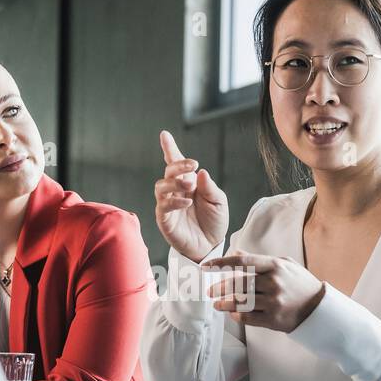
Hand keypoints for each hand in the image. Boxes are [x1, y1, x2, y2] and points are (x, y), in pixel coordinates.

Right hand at [154, 130, 228, 263]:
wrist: (211, 246)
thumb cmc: (214, 222)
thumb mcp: (219, 202)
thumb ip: (210, 187)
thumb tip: (201, 172)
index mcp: (188, 183)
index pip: (176, 163)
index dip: (169, 149)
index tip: (164, 135)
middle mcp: (176, 191)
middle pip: (168, 172)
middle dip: (178, 164)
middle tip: (192, 165)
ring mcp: (168, 204)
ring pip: (161, 186)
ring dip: (174, 183)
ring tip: (189, 185)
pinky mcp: (165, 219)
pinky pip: (163, 206)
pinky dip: (174, 201)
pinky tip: (187, 201)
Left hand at [202, 250, 326, 332]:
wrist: (319, 308)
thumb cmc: (299, 284)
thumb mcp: (284, 264)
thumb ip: (259, 259)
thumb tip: (237, 252)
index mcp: (275, 266)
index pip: (242, 261)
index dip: (221, 263)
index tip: (206, 266)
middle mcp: (273, 282)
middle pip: (238, 283)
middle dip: (220, 287)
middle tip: (210, 290)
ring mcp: (273, 302)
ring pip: (240, 301)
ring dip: (224, 303)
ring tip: (217, 303)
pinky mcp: (273, 319)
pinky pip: (247, 317)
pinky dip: (236, 315)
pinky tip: (232, 313)